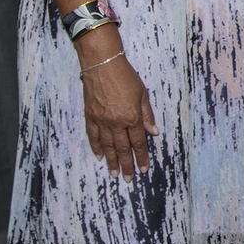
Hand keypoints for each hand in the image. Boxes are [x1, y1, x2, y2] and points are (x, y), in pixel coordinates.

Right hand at [82, 56, 157, 176]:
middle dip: (126, 165)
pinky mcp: (90, 116)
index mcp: (132, 117)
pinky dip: (96, 147)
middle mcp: (116, 122)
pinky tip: (99, 157)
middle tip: (127, 179)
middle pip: (122, 149)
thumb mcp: (143, 94)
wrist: (102, 64)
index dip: (141, 157)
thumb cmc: (125, 77)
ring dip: (111, 161)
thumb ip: (147, 115)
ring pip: (107, 146)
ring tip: (114, 173)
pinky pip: (92, 136)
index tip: (142, 169)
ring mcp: (101, 120)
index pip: (138, 143)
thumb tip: (153, 132)